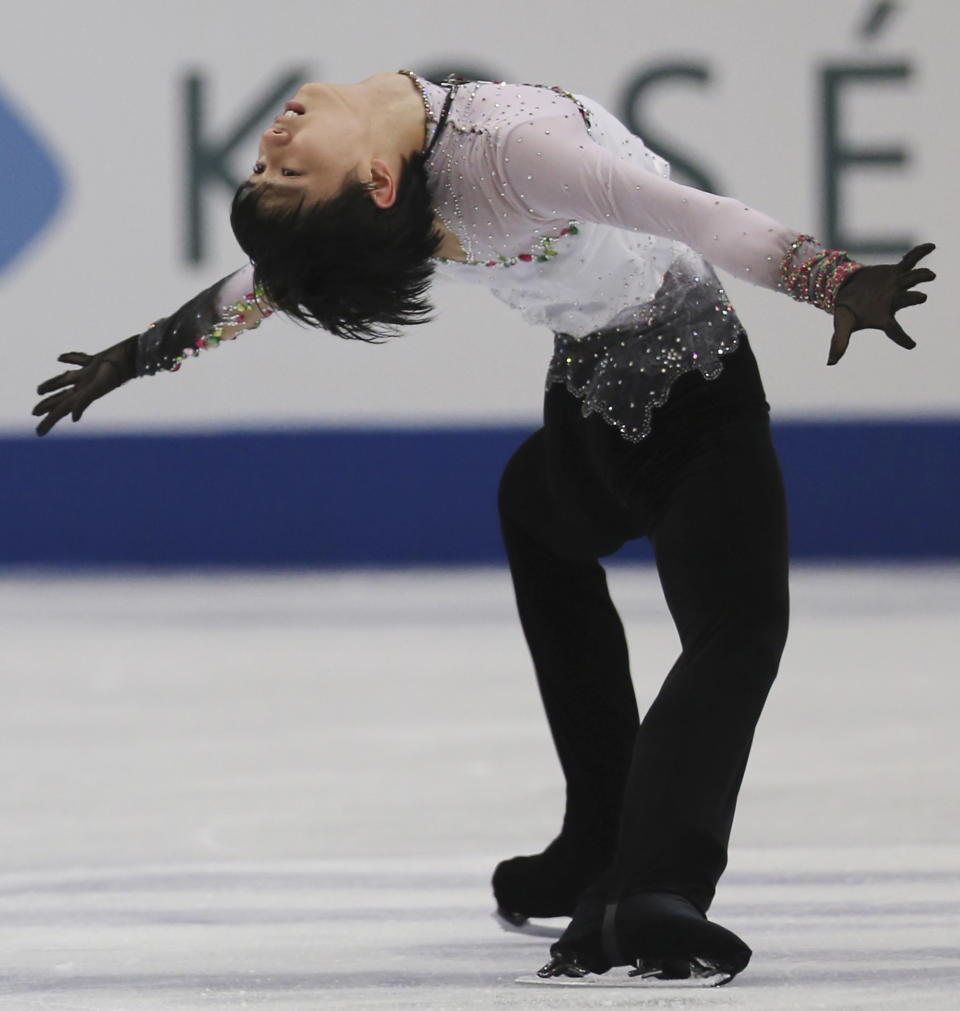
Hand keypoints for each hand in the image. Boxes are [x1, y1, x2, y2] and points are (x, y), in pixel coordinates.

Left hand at [33, 336, 137, 435]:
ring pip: (65, 380)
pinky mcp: (95, 362)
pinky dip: (69, 360)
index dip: (49, 421)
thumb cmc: (115, 373)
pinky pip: (78, 361)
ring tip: (39, 391)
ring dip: (52, 385)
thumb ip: (85, 401)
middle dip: (48, 405)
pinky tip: (60, 359)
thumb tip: (72, 418)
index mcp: (83, 394)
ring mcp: (89, 374)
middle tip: (34, 413)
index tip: (39, 433)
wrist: (132, 358)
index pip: (61, 409)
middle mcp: (85, 386)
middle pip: (61, 398)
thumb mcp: (98, 387)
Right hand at [827, 242, 935, 364]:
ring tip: (930, 275)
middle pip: (908, 300)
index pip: (895, 331)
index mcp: (884, 318)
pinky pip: (910, 261)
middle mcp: (895, 302)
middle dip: (914, 299)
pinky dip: (920, 253)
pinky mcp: (896, 271)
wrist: (846, 290)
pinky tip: (931, 246)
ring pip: (912, 280)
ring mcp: (897, 286)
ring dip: (922, 276)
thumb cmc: (847, 312)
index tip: (912, 345)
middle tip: (921, 298)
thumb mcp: (842, 326)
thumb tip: (830, 363)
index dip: (903, 338)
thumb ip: (839, 342)